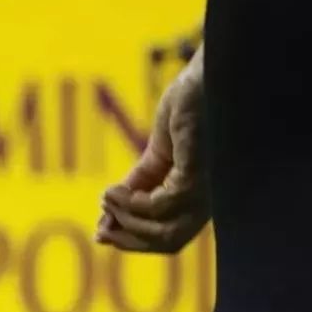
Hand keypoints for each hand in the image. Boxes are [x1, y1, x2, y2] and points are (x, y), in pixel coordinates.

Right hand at [96, 46, 208, 253]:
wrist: (208, 70)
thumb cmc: (191, 102)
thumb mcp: (157, 151)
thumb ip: (139, 182)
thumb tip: (108, 211)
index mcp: (200, 196)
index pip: (171, 236)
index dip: (136, 242)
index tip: (103, 235)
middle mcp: (209, 198)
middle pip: (169, 241)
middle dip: (131, 241)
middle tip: (101, 230)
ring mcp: (206, 189)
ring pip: (165, 230)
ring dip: (129, 221)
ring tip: (106, 199)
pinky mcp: (197, 175)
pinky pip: (159, 205)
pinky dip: (132, 204)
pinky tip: (114, 191)